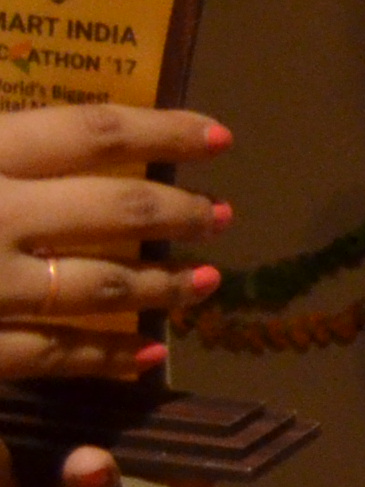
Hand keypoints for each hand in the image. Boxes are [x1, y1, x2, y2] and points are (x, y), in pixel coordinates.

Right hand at [0, 104, 233, 378]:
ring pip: (100, 284)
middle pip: (116, 209)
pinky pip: (54, 354)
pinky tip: (149, 354)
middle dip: (180, 213)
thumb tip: (52, 137)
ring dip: (163, 285)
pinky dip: (108, 355)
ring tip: (207, 281)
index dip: (164, 132)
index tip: (220, 138)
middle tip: (221, 216)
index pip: (92, 133)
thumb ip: (4, 143)